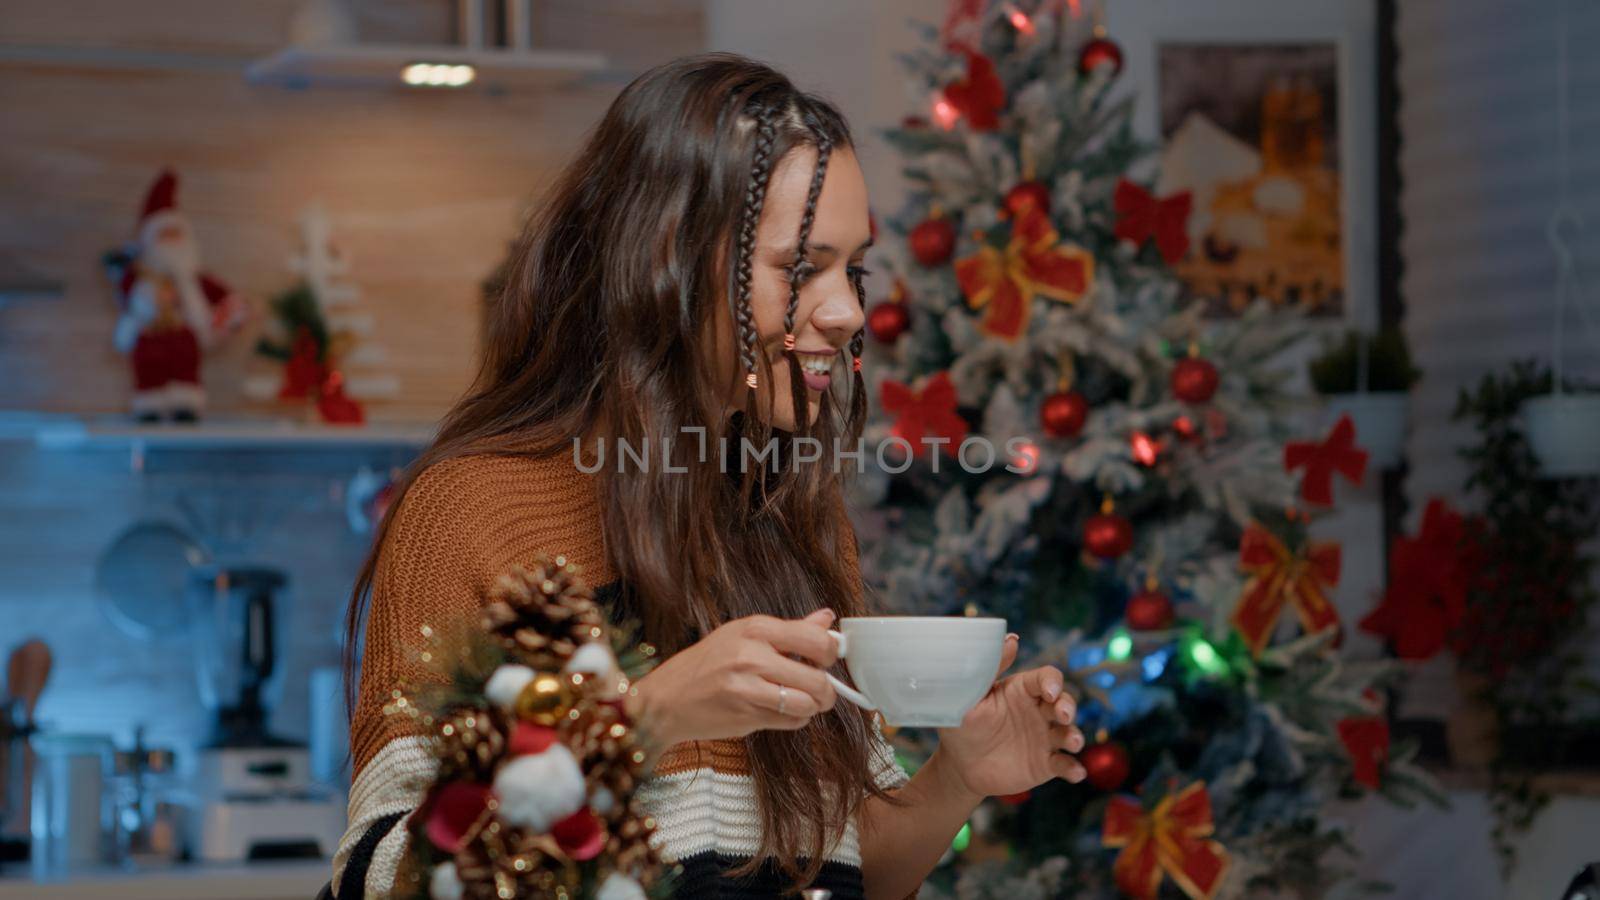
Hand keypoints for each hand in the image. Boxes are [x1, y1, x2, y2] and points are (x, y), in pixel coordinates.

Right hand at [629, 609, 840, 746]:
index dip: (831, 653)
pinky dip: (795, 720)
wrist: (666, 699)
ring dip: (812, 708)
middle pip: (818, 677)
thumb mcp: (743, 635)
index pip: (816, 639)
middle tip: (821, 691)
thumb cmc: (706, 665)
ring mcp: (748, 686)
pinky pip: (791, 721)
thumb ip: (789, 630)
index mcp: (755, 628)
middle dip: (827, 690)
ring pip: (808, 703)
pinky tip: (781, 713)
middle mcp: (752, 655)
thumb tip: (826, 618)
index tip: (827, 660)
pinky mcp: (746, 714)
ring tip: (802, 703)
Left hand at [931, 633, 1085, 799]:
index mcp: (1022, 690)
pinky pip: (1066, 764)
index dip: (1053, 682)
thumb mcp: (970, 695)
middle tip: (1062, 715)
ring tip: (1072, 742)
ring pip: (1069, 732)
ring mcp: (1044, 737)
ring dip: (1075, 736)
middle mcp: (1038, 711)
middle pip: (1064, 702)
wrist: (959, 765)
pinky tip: (1075, 772)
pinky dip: (1074, 768)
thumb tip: (1012, 639)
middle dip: (1068, 706)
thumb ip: (991, 668)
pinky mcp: (1046, 763)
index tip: (1049, 691)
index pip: (1046, 678)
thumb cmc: (962, 724)